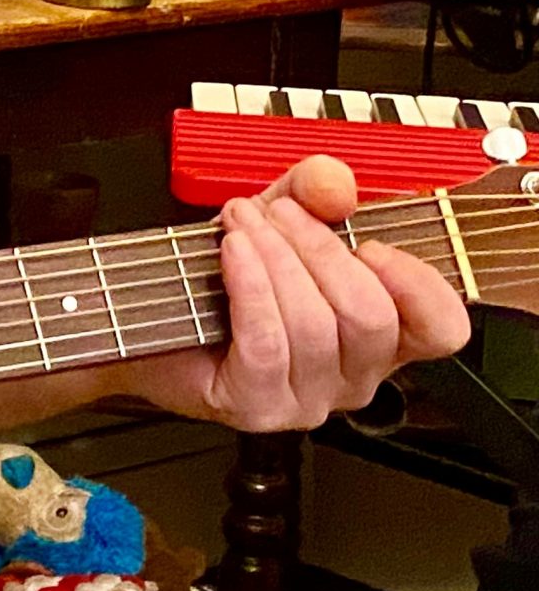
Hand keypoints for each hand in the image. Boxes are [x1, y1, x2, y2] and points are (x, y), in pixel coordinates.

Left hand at [124, 155, 469, 430]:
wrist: (148, 311)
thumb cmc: (224, 273)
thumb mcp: (279, 216)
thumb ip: (314, 190)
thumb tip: (334, 185)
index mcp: (382, 336)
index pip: (441, 328)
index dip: (419, 284)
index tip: (373, 244)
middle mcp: (353, 375)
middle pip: (369, 316)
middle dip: (320, 249)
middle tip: (276, 212)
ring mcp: (307, 398)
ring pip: (315, 326)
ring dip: (275, 259)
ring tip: (241, 223)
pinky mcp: (256, 405)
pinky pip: (266, 341)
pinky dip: (249, 285)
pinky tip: (231, 252)